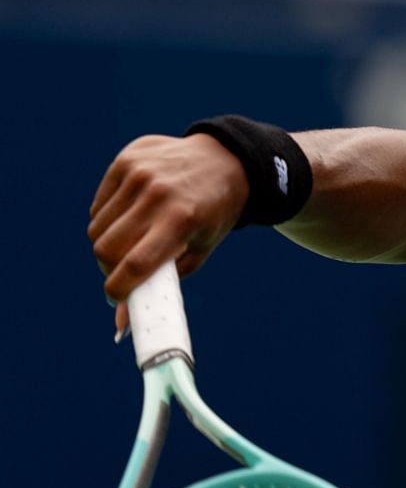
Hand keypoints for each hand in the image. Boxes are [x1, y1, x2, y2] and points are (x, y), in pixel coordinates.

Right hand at [89, 134, 247, 337]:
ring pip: (97, 227)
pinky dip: (108, 218)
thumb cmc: (212, 214)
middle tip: (123, 270)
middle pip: (106, 248)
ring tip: (134, 239)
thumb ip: (163, 285)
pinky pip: (99, 205)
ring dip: (108, 243)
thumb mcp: (199, 250)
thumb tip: (122, 328)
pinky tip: (132, 214)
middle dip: (109, 268)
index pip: (136, 263)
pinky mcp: (127, 160)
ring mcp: (140, 173)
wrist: (227, 161)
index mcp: (182, 220)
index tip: (115, 297)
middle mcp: (158, 194)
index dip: (118, 289)